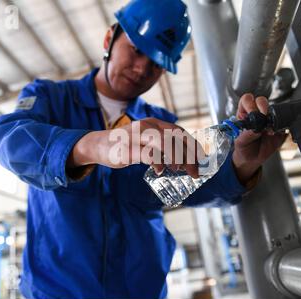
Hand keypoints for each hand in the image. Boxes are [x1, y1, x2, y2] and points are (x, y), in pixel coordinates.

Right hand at [68, 118, 202, 178]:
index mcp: (154, 123)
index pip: (179, 131)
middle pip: (175, 138)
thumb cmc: (126, 144)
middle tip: (194, 172)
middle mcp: (147, 126)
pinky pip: (148, 154)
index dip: (193, 145)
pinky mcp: (128, 149)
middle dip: (189, 156)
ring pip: (165, 143)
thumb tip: (185, 160)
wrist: (99, 144)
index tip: (201, 160)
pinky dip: (158, 163)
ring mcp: (137, 136)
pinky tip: (159, 171)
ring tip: (178, 169)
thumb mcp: (146, 139)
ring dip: (176, 158)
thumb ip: (162, 144)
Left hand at [232, 94, 286, 183]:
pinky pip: (285, 123)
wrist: (251, 160)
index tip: (252, 112)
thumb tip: (256, 128)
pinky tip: (276, 134)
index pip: (247, 100)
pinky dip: (282, 127)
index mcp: (244, 114)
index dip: (250, 103)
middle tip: (264, 117)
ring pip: (275, 109)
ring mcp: (269, 120)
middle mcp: (257, 114)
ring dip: (273, 117)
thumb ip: (247, 134)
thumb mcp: (240, 142)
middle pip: (262, 101)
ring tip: (268, 130)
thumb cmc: (243, 148)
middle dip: (263, 107)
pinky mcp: (279, 128)